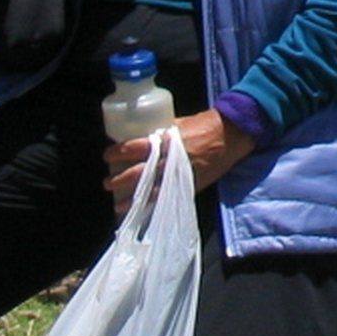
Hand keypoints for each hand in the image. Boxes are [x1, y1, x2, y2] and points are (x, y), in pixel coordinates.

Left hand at [103, 110, 254, 217]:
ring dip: (132, 199)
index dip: (117, 152)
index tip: (107, 155)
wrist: (229, 136)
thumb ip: (161, 132)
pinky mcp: (188, 187)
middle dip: (119, 180)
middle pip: (138, 173)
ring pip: (149, 191)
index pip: (134, 148)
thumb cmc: (204, 125)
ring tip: (117, 204)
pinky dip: (152, 206)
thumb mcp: (179, 123)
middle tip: (107, 182)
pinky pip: (166, 199)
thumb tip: (140, 136)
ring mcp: (179, 176)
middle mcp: (169, 160)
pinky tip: (141, 212)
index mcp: (166, 141)